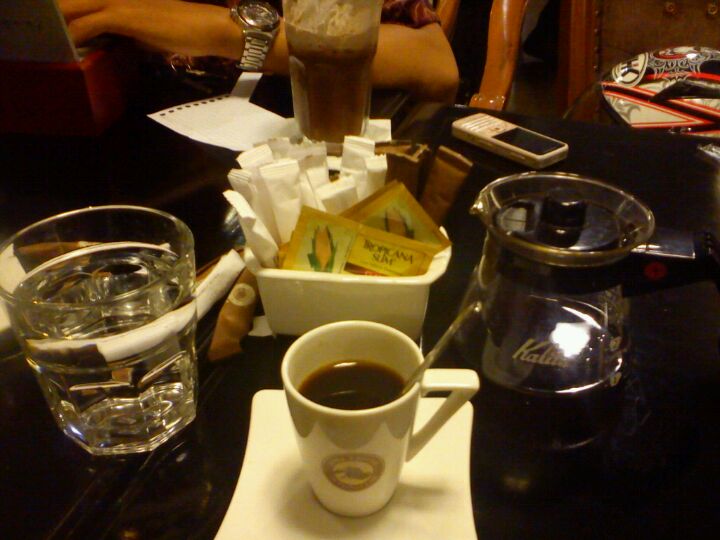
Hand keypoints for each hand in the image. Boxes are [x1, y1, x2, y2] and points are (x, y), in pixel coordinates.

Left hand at [58, 0, 239, 57]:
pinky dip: (74, 36)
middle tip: (45, 33)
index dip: (69, 14)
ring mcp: (119, 2)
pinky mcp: (124, 16)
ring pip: (74, 8)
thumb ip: (130, 33)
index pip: (88, 3)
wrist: (209, 27)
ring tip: (48, 40)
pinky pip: (88, 25)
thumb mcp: (152, 31)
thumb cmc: (188, 31)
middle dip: (56, 15)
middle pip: (73, 1)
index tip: (57, 27)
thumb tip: (116, 45)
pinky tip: (67, 47)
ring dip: (58, 25)